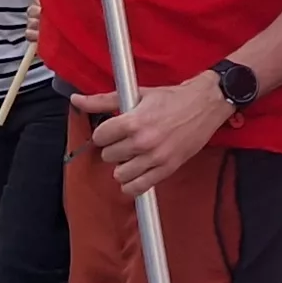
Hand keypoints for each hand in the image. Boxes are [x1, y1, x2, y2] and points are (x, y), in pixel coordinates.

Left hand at [77, 78, 228, 195]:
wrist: (205, 105)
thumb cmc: (172, 99)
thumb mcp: (136, 95)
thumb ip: (102, 100)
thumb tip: (76, 100)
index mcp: (133, 122)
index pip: (100, 137)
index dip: (105, 132)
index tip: (113, 130)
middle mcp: (143, 142)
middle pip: (108, 156)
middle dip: (114, 147)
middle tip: (126, 140)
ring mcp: (155, 158)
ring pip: (120, 174)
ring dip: (123, 166)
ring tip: (132, 156)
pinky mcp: (167, 169)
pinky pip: (138, 187)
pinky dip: (132, 184)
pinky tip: (136, 173)